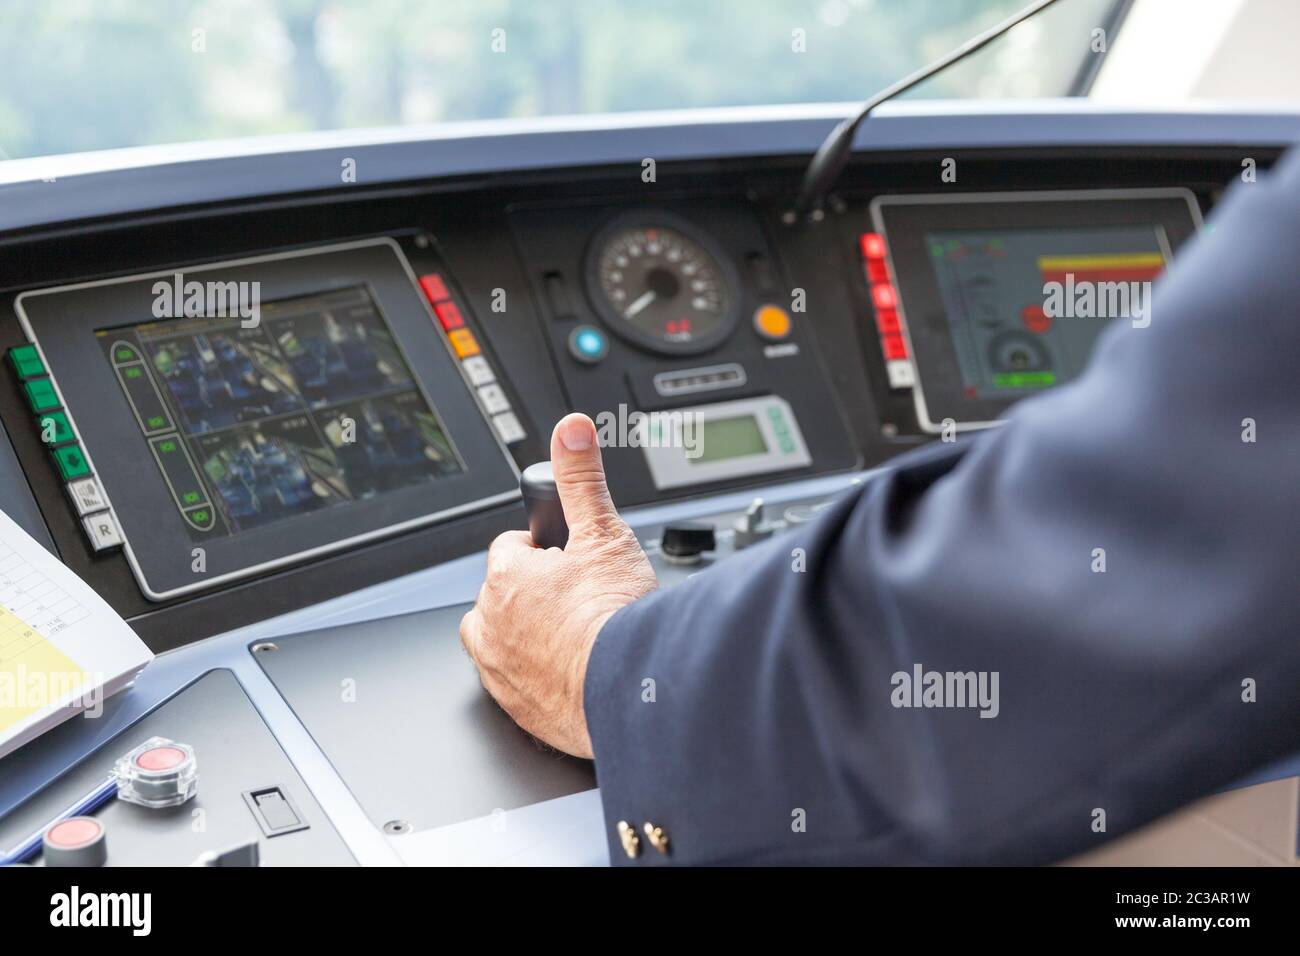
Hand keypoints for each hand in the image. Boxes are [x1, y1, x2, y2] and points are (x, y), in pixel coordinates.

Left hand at [460, 414, 657, 757]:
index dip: (546, 551)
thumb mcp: (605, 532)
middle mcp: (490, 626)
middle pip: (505, 595)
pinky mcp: (517, 710)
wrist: (633, 693)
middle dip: (537, 594)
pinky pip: (519, 684)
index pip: (512, 548)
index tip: (570, 560)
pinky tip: (575, 672)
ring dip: (530, 635)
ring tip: (576, 635)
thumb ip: (582, 479)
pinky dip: (540, 677)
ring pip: (504, 640)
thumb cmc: (616, 618)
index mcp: (505, 578)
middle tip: (583, 599)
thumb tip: (569, 430)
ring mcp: (500, 672)